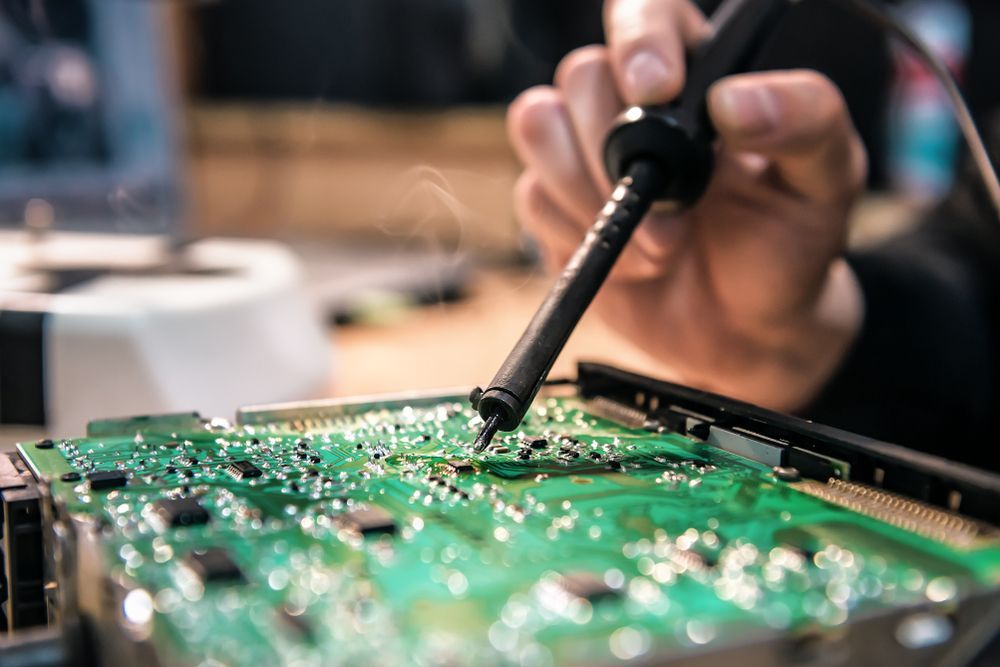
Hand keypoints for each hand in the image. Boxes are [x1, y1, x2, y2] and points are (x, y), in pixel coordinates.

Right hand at [507, 0, 866, 410]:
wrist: (749, 330)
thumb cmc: (789, 243)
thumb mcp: (827, 178)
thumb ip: (804, 120)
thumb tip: (733, 99)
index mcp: (698, 75)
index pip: (647, 13)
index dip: (639, 40)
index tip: (657, 91)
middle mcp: (633, 106)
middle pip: (580, 74)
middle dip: (618, 148)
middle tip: (679, 208)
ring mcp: (587, 157)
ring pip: (538, 124)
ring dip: (589, 190)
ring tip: (658, 243)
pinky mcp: (558, 209)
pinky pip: (532, 198)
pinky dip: (580, 236)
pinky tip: (634, 264)